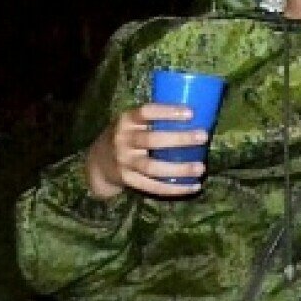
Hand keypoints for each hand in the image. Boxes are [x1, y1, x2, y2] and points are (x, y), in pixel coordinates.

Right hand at [85, 103, 208, 199]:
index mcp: (126, 121)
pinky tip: (193, 186)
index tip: (191, 113)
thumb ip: (154, 119)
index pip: (145, 112)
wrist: (97, 162)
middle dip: (179, 138)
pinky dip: (174, 188)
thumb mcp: (133, 122)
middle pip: (151, 140)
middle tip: (203, 136)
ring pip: (152, 167)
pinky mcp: (128, 180)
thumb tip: (198, 115)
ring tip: (201, 167)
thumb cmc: (127, 136)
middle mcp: (122, 140)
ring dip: (179, 169)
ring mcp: (124, 162)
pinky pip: (152, 186)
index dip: (167, 112)